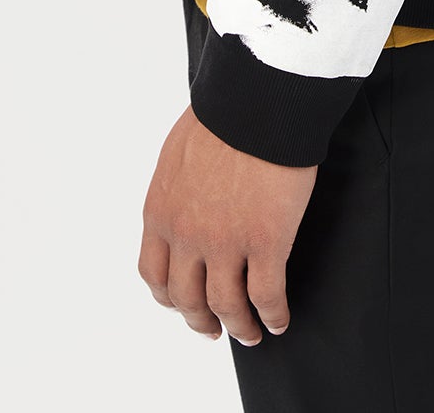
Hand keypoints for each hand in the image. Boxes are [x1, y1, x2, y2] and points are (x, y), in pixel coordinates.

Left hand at [138, 103, 316, 344]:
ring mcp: (226, 243)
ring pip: (226, 306)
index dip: (170, 297)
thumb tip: (186, 202)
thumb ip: (177, 189)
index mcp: (161, 211)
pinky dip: (273, 315)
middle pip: (186, 298)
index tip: (184, 305)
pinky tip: (279, 320)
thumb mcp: (179, 153)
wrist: (257, 100)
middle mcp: (186, 235)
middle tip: (214, 329)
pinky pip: (267, 296)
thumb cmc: (224, 114)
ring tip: (250, 332)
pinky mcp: (266, 242)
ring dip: (239, 326)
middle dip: (200, 320)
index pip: (154, 273)